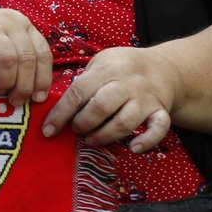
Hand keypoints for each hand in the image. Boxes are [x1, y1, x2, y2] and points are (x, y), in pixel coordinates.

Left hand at [0, 1, 54, 106]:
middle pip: (11, 54)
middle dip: (13, 84)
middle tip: (6, 105)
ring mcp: (8, 21)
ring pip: (31, 53)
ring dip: (30, 82)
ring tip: (18, 103)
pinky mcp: (23, 26)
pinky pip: (43, 51)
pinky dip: (44, 74)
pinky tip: (36, 95)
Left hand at [41, 45, 180, 151]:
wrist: (163, 67)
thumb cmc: (122, 67)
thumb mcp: (100, 62)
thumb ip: (84, 81)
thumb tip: (60, 106)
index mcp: (105, 71)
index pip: (78, 92)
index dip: (61, 113)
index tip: (48, 130)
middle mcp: (126, 84)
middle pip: (102, 107)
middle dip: (84, 123)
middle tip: (76, 130)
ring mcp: (145, 99)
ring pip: (125, 122)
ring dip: (105, 136)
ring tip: (92, 140)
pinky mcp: (160, 111)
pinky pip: (159, 128)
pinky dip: (147, 140)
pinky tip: (133, 148)